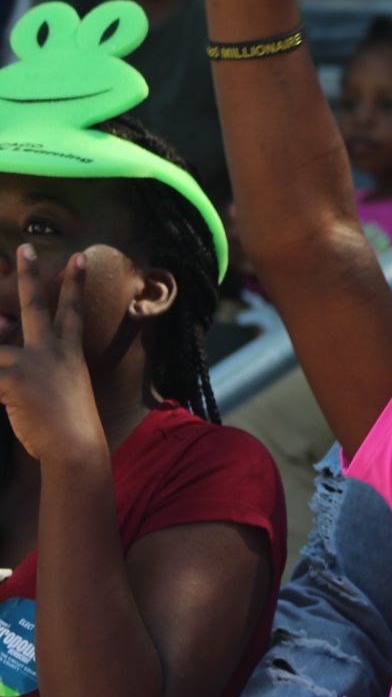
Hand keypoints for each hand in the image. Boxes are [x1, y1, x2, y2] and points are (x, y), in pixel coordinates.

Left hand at [0, 247, 101, 465]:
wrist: (75, 448)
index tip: (79, 258)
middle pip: (35, 306)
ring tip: (11, 375)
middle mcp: (52, 352)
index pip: (71, 311)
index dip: (75, 284)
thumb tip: (4, 335)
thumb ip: (32, 368)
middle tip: (25, 248)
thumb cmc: (67, 427)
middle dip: (30, 276)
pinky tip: (2, 392)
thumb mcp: (57, 390)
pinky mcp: (14, 380)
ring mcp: (32, 363)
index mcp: (68, 354)